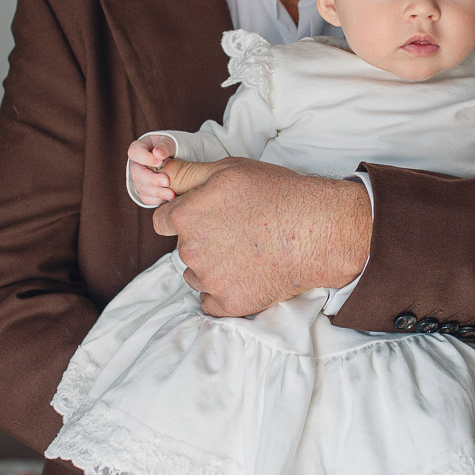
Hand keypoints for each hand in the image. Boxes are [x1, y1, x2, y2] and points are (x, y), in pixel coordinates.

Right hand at [126, 134, 179, 205]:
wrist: (172, 159)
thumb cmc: (168, 147)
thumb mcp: (168, 142)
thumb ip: (165, 146)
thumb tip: (158, 153)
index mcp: (138, 149)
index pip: (135, 153)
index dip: (145, 158)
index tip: (160, 162)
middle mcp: (135, 165)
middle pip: (136, 174)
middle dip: (151, 179)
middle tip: (166, 181)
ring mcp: (138, 179)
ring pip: (142, 189)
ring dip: (157, 193)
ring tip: (172, 194)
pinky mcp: (143, 191)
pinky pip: (146, 198)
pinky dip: (156, 199)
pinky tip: (167, 198)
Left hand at [151, 158, 371, 317]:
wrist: (317, 230)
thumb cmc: (276, 194)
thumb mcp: (228, 170)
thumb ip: (186, 173)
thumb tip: (157, 173)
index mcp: (186, 216)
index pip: (162, 221)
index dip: (184, 216)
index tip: (207, 216)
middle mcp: (191, 250)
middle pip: (182, 248)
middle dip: (202, 240)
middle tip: (238, 230)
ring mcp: (210, 280)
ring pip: (196, 275)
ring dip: (211, 266)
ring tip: (247, 252)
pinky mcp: (229, 304)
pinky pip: (210, 301)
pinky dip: (223, 292)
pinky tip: (246, 275)